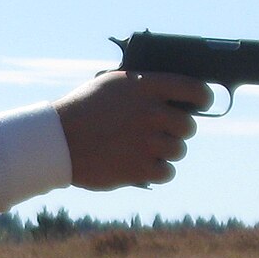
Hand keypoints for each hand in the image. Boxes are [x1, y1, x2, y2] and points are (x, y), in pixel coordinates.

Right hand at [52, 71, 208, 189]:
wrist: (55, 141)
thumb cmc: (82, 110)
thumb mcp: (111, 85)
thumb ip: (142, 87)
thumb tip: (172, 95)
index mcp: (147, 86)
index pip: (195, 89)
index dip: (203, 98)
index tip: (201, 104)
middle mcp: (151, 112)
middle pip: (189, 126)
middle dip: (179, 130)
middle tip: (164, 133)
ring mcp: (147, 141)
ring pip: (179, 150)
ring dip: (167, 151)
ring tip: (147, 150)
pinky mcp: (140, 168)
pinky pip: (167, 172)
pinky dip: (158, 171)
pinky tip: (144, 166)